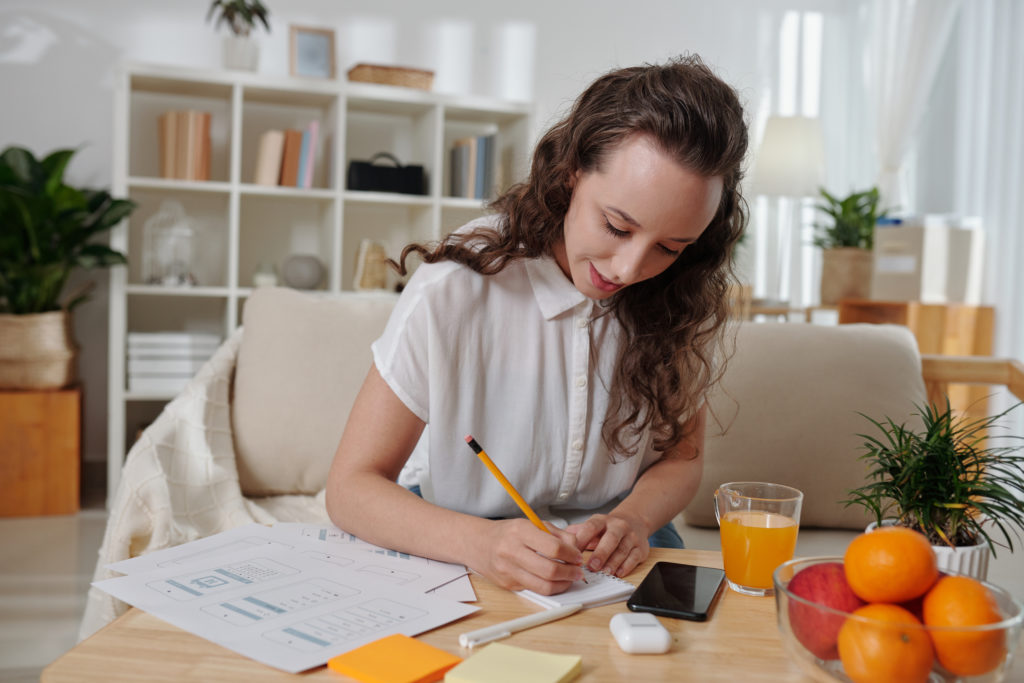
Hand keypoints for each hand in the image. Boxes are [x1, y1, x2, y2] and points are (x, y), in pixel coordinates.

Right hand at [466, 518, 584, 594]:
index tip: (577, 556)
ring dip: (563, 584)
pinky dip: (549, 587)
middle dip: (570, 573)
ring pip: (543, 586)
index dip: (571, 554)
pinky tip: (554, 580)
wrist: (478, 543)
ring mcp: (508, 570)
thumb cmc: (508, 533)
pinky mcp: (507, 584)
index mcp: (520, 531)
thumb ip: (556, 534)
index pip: (553, 547)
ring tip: (569, 578)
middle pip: (549, 570)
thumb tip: (576, 547)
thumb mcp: (531, 524)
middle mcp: (511, 551)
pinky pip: (534, 589)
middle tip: (578, 571)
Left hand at [566, 512, 649, 577]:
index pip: (591, 527)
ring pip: (623, 550)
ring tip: (605, 572)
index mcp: (602, 521)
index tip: (573, 551)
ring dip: (613, 562)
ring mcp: (631, 537)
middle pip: (611, 538)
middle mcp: (618, 527)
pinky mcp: (641, 548)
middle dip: (601, 553)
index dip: (582, 539)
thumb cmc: (608, 528)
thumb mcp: (593, 525)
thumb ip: (577, 532)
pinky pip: (634, 558)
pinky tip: (618, 573)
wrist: (635, 521)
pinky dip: (626, 566)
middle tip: (591, 566)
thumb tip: (557, 538)